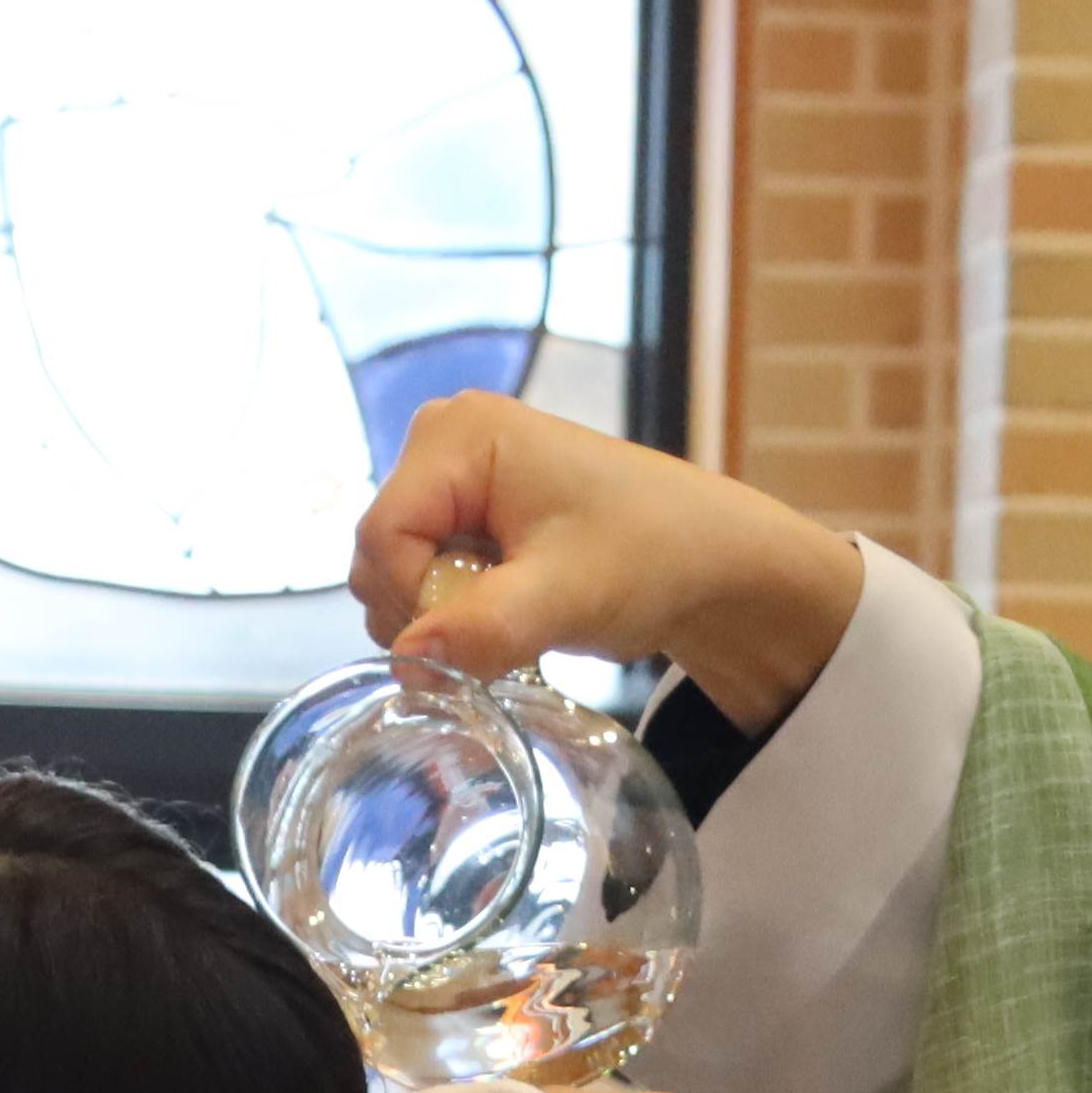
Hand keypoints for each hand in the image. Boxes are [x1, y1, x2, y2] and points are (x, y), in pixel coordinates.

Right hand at [352, 397, 873, 729]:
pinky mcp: (467, 506)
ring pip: (396, 572)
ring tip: (516, 617)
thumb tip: (408, 659)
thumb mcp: (567, 596)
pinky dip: (457, 608)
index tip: (475, 637)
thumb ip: (485, 627)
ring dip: (443, 616)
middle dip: (428, 610)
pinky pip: (424, 573)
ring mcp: (454, 472)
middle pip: (380, 553)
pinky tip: (509, 608)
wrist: (711, 558)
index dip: (415, 601)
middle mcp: (445, 438)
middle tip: (506, 626)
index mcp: (460, 434)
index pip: (382, 535)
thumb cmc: (653, 554)